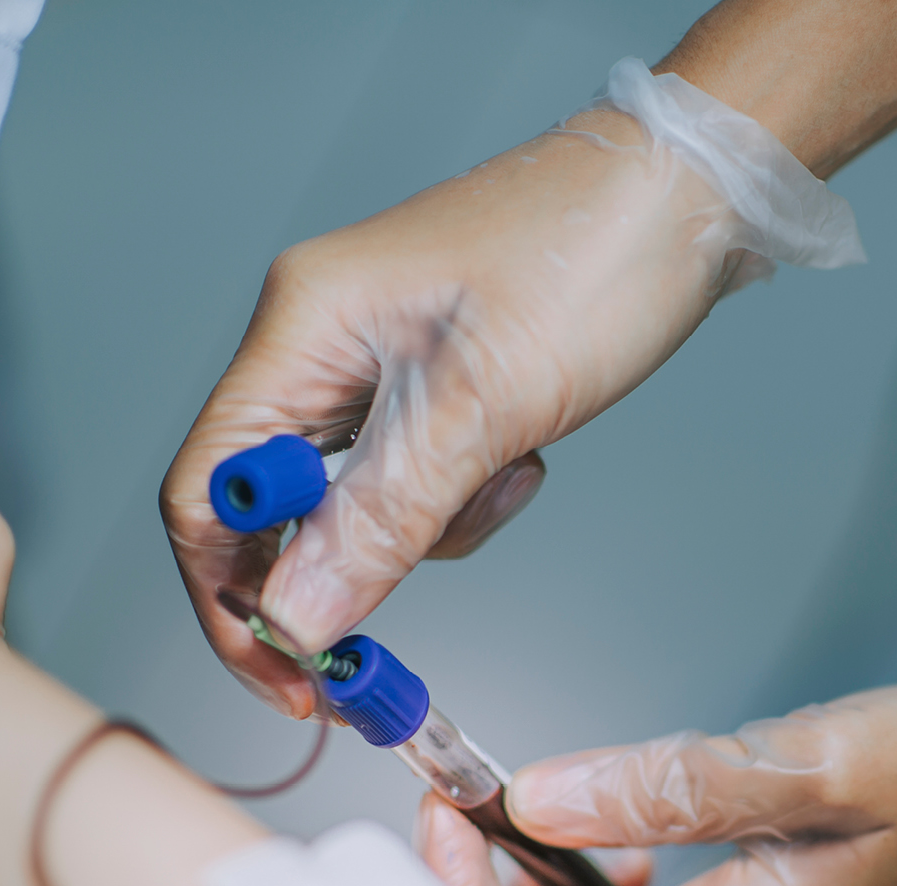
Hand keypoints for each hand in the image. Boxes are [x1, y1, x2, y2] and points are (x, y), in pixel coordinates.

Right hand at [162, 110, 757, 717]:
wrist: (687, 197)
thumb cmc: (592, 254)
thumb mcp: (482, 406)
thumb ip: (380, 519)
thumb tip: (296, 617)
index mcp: (303, 328)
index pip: (209, 490)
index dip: (231, 598)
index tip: (289, 678)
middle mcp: (324, 343)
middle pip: (278, 507)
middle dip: (336, 579)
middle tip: (382, 658)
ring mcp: (381, 362)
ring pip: (359, 503)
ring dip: (429, 525)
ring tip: (506, 474)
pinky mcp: (439, 380)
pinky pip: (421, 477)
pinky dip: (469, 493)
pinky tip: (526, 453)